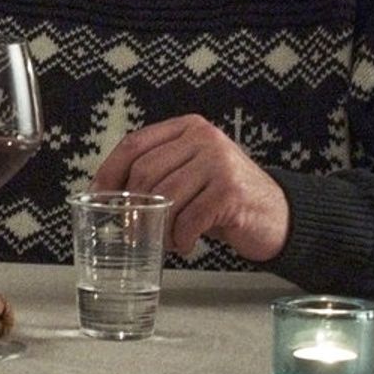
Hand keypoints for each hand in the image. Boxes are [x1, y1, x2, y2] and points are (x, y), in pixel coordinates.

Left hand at [92, 115, 289, 260]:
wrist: (277, 215)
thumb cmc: (223, 199)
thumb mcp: (189, 175)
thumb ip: (157, 173)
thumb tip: (105, 194)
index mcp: (187, 128)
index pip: (134, 143)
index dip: (109, 171)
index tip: (97, 196)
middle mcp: (203, 138)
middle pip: (145, 171)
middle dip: (131, 206)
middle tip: (130, 231)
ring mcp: (219, 162)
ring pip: (165, 196)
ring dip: (157, 227)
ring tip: (164, 241)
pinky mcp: (231, 191)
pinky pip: (188, 218)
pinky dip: (180, 237)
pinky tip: (185, 244)